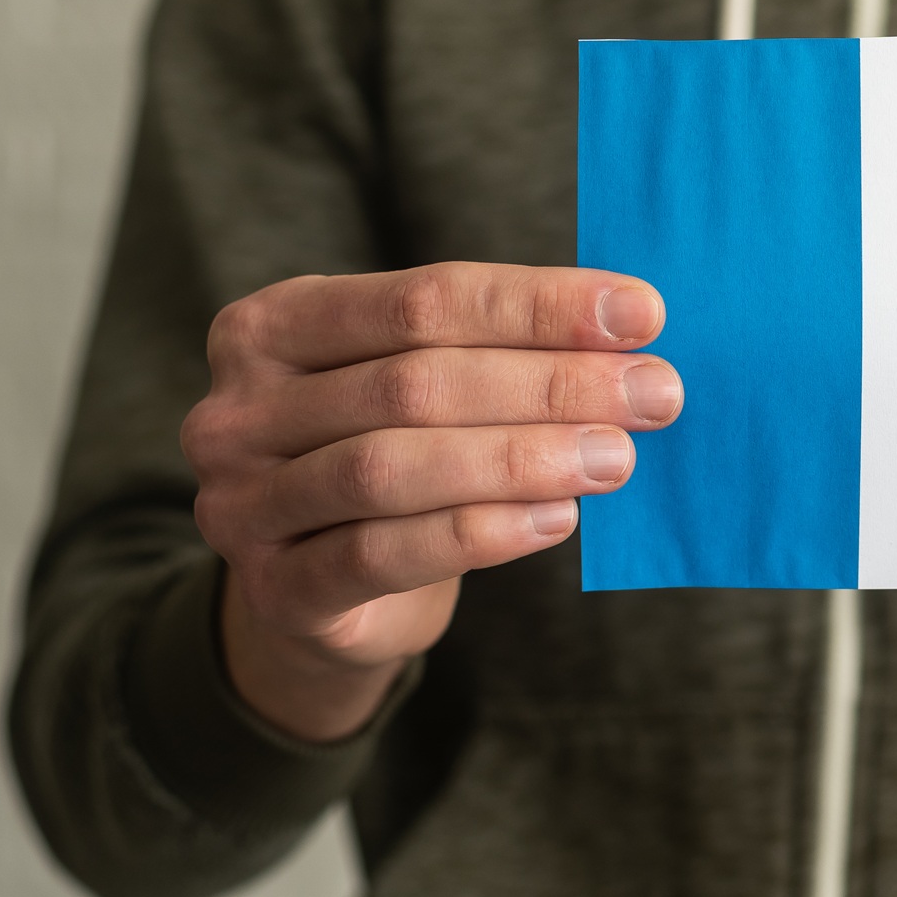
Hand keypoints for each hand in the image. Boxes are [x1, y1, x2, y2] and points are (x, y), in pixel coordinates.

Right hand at [181, 263, 681, 739]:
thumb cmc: (398, 457)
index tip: (644, 315)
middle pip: (414, 381)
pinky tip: (557, 519)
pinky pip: (379, 555)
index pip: (423, 298)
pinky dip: (478, 533)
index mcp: (276, 323)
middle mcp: (240, 408)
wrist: (324, 597)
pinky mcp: (273, 592)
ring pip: (393, 467)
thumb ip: (501, 352)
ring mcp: (242, 503)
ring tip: (617, 457)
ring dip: (522, 458)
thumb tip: (632, 330)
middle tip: (656, 394)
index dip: (539, 305)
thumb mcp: (429, 387)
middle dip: (550, 384)